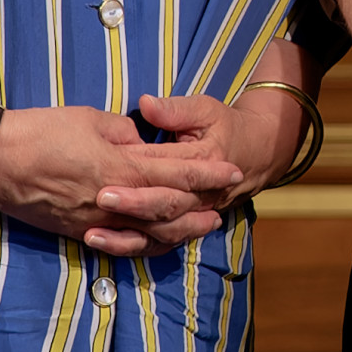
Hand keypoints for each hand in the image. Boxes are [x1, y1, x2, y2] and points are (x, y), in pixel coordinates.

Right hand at [0, 104, 241, 257]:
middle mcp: (113, 201)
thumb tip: (139, 141)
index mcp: (119, 167)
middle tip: (227, 204)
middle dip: (201, 206)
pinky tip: (155, 240)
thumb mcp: (87, 118)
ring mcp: (95, 221)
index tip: (233, 171)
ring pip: (149, 232)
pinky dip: (145, 243)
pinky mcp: (77, 231)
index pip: (176, 172)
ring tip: (201, 227)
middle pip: (169, 208)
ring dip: (179, 230)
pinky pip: (120, 242)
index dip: (207, 173)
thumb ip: (122, 132)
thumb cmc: (37, 132)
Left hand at [109, 90, 282, 250]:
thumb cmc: (225, 127)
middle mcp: (201, 196)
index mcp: (205, 162)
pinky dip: (132, 247)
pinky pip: (158, 244)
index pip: (168, 168)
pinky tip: (104, 244)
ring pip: (161, 233)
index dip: (139, 170)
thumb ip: (175, 110)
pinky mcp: (183, 226)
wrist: (257, 155)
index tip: (109, 171)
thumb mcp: (205, 110)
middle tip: (99, 198)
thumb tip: (146, 104)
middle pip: (164, 206)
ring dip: (127, 236)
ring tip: (94, 234)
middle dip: (132, 205)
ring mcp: (193, 215)